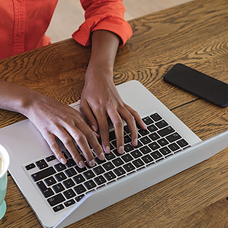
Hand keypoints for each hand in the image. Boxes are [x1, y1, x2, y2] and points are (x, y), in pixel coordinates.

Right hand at [25, 94, 104, 167]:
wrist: (36, 102)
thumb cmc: (54, 107)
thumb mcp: (72, 112)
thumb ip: (84, 123)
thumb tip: (95, 134)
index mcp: (75, 117)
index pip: (89, 133)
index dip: (96, 145)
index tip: (101, 154)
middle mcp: (67, 121)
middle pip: (81, 138)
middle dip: (88, 152)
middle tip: (93, 162)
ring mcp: (56, 126)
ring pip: (69, 142)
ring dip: (76, 155)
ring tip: (81, 164)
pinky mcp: (46, 131)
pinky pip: (53, 144)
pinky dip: (59, 153)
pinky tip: (64, 161)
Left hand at [79, 30, 145, 153]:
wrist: (99, 76)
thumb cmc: (90, 90)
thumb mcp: (83, 104)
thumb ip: (88, 118)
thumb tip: (94, 131)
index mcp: (99, 107)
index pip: (103, 127)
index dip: (105, 140)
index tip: (106, 150)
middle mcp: (111, 106)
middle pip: (118, 125)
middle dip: (120, 139)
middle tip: (120, 150)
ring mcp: (119, 104)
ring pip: (129, 119)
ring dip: (133, 132)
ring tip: (134, 143)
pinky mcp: (123, 103)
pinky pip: (133, 112)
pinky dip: (140, 120)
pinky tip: (144, 128)